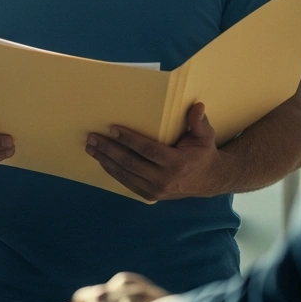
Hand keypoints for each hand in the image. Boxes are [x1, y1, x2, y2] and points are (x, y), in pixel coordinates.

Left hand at [85, 101, 222, 201]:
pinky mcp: (150, 195)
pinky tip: (102, 160)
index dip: (129, 139)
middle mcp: (164, 180)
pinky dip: (112, 171)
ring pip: (125, 174)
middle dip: (109, 149)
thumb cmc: (203, 153)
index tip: (112, 128)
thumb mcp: (206, 136)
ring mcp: (156, 190)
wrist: (209, 181)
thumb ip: (199, 122)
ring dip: (105, 160)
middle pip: (131, 163)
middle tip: (92, 137)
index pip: (147, 150)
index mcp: (177, 163)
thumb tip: (197, 106)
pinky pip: (127, 183)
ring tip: (91, 147)